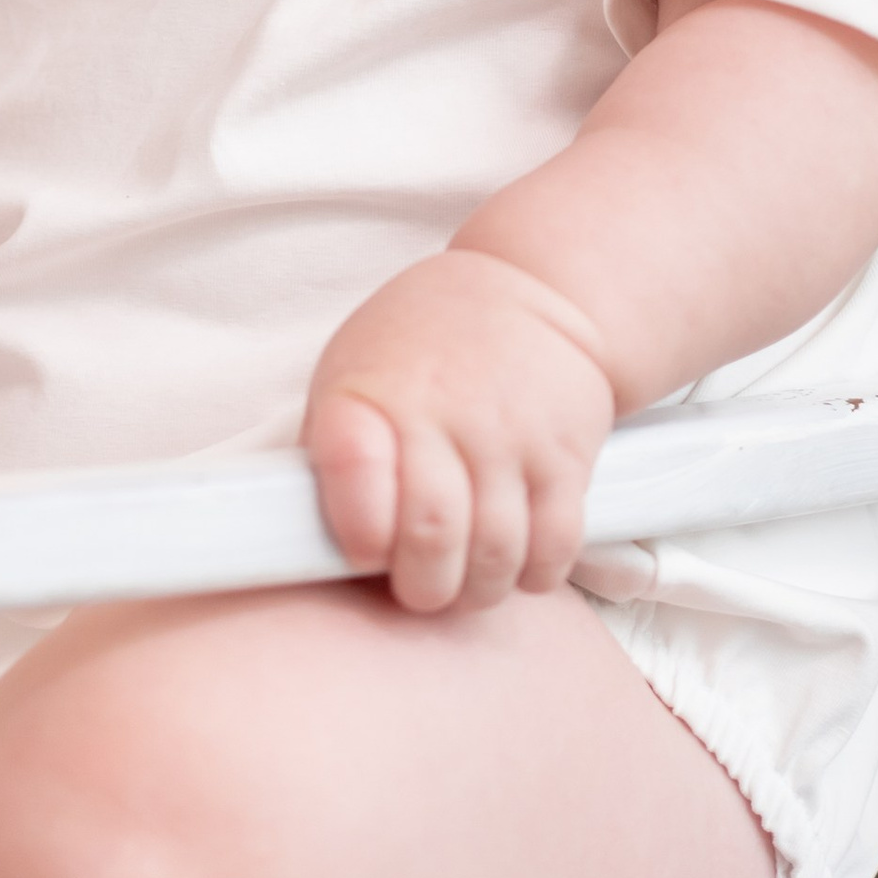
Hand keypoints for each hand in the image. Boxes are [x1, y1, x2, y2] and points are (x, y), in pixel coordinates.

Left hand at [302, 250, 617, 615]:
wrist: (532, 288)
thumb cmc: (424, 346)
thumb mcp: (354, 369)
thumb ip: (335, 451)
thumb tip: (311, 538)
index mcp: (374, 395)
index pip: (354, 473)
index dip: (358, 534)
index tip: (364, 552)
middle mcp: (444, 414)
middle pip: (432, 536)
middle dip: (422, 587)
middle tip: (419, 584)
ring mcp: (511, 436)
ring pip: (497, 556)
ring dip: (476, 589)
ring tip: (464, 577)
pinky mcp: (566, 455)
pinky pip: (555, 547)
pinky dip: (533, 573)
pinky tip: (515, 558)